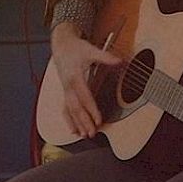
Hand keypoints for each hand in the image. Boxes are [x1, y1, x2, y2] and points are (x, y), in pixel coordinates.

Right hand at [51, 21, 120, 137]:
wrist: (62, 45)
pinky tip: (73, 130)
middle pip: (76, 108)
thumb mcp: (92, 50)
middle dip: (84, 122)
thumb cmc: (77, 49)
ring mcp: (65, 90)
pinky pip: (65, 109)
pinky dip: (69, 120)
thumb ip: (106, 57)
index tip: (98, 119)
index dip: (92, 110)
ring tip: (84, 136)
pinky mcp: (65, 92)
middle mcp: (68, 87)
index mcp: (75, 78)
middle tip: (92, 133)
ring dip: (77, 124)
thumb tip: (120, 61)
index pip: (85, 97)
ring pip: (70, 111)